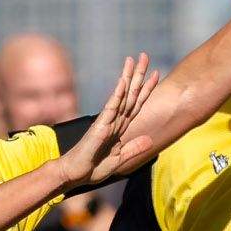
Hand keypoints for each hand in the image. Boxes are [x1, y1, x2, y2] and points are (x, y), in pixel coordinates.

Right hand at [57, 54, 157, 189]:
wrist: (74, 175)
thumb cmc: (92, 168)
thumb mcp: (119, 160)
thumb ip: (133, 149)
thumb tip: (149, 140)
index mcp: (119, 128)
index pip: (136, 104)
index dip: (147, 89)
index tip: (156, 74)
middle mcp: (114, 121)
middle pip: (131, 94)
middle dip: (139, 74)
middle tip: (145, 55)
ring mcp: (107, 122)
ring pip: (122, 95)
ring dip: (129, 77)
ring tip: (134, 59)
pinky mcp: (99, 126)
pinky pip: (111, 108)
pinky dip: (117, 94)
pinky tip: (123, 81)